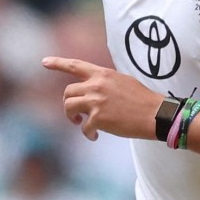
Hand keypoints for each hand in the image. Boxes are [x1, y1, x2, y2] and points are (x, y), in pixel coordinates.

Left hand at [44, 55, 164, 141]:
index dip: (58, 63)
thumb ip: (105, 83)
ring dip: (72, 117)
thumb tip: (93, 91)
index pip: (75, 66)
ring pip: (69, 107)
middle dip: (69, 105)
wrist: (155, 114)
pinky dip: (88, 134)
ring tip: (81, 123)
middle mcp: (96, 85)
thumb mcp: (123, 81)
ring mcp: (96, 102)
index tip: (44, 62)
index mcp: (102, 74)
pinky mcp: (98, 118)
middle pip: (68, 92)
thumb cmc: (142, 100)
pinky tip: (95, 136)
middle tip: (76, 115)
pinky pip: (84, 127)